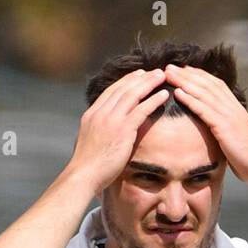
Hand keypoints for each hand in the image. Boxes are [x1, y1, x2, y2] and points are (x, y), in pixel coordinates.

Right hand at [66, 69, 170, 195]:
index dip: (126, 82)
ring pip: (133, 94)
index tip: (137, 76)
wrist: (83, 176)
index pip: (111, 92)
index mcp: (92, 115)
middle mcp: (101, 113)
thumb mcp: (89, 144)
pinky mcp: (122, 130)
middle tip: (153, 71)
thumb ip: (98, 134)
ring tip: (162, 76)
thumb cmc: (86, 168)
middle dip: (140, 78)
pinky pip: (141, 110)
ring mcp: (111, 120)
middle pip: (123, 88)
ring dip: (149, 83)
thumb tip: (104, 136)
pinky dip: (154, 100)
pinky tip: (164, 95)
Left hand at [163, 63, 247, 182]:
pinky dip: (190, 99)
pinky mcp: (223, 127)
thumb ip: (226, 129)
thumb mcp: (236, 137)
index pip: (215, 84)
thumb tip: (217, 131)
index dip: (199, 75)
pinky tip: (178, 92)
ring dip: (184, 81)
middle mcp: (231, 107)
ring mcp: (228, 115)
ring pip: (203, 93)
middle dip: (187, 73)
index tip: (184, 69)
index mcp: (235, 108)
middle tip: (170, 66)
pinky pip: (204, 110)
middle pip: (206, 84)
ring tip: (169, 74)